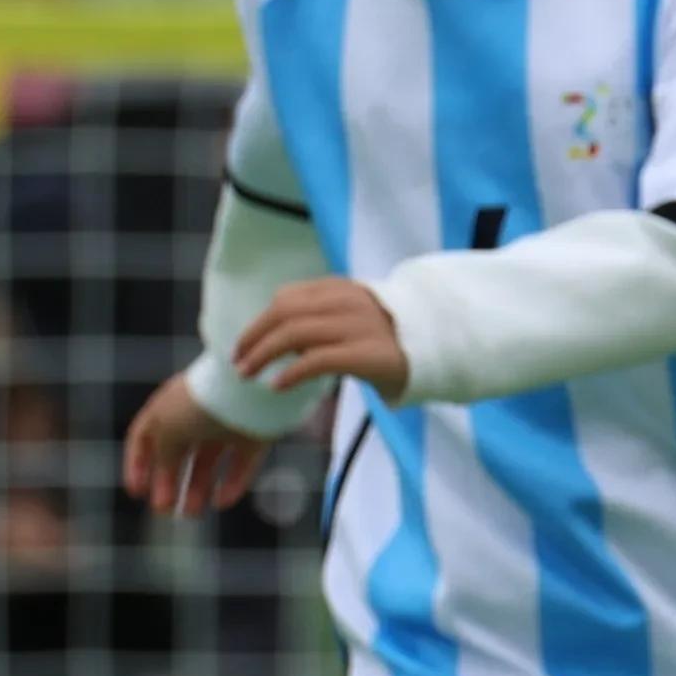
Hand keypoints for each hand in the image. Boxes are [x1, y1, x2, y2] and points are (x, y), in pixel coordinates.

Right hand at [123, 372, 274, 515]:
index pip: (144, 435)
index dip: (137, 464)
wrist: (248, 386)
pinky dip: (232, 484)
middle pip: (177, 453)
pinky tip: (222, 502)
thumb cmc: (199, 403)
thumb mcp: (166, 430)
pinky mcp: (254, 434)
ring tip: (192, 513)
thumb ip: (161, 457)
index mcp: (168, 405)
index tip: (136, 493)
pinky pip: (241, 464)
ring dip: (198, 489)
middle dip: (168, 483)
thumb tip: (164, 477)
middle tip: (164, 511)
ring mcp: (226, 423)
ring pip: (208, 462)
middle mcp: (195, 413)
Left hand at [232, 275, 411, 401]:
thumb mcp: (351, 318)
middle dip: (254, 338)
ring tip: (248, 375)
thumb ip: (319, 320)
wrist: (438, 350)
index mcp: (340, 289)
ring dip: (263, 355)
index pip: (287, 298)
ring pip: (294, 333)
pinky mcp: (366, 354)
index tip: (243, 345)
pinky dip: (290, 372)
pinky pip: (317, 360)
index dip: (259, 322)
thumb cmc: (388, 339)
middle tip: (237, 363)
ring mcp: (357, 326)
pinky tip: (276, 386)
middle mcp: (346, 302)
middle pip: (284, 313)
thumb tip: (278, 341)